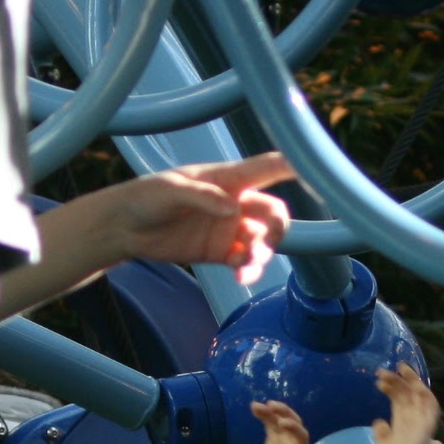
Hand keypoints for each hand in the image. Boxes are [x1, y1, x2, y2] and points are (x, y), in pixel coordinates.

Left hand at [88, 155, 293, 285]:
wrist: (124, 227)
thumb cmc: (146, 197)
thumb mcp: (170, 190)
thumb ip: (203, 196)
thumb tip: (233, 208)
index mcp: (228, 177)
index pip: (269, 167)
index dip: (296, 166)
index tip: (319, 170)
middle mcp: (236, 201)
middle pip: (275, 212)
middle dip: (277, 229)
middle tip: (265, 243)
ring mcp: (230, 228)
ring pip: (264, 241)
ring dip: (263, 255)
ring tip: (246, 269)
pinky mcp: (221, 251)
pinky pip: (246, 261)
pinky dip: (249, 270)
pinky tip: (240, 277)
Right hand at [253, 402, 309, 443]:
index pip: (301, 436)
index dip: (294, 427)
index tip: (282, 423)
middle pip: (294, 423)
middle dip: (285, 413)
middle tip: (272, 406)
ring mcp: (283, 443)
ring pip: (279, 422)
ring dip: (271, 412)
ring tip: (256, 405)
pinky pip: (270, 426)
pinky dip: (264, 416)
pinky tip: (255, 408)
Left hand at [371, 364, 438, 443]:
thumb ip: (381, 434)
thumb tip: (378, 422)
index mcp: (402, 421)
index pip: (398, 398)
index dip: (391, 387)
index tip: (378, 380)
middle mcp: (412, 417)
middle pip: (406, 392)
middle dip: (395, 380)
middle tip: (380, 371)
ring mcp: (421, 419)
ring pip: (419, 393)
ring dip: (410, 380)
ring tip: (397, 369)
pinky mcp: (429, 424)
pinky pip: (431, 404)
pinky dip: (425, 392)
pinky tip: (415, 384)